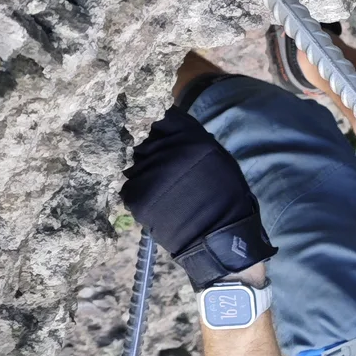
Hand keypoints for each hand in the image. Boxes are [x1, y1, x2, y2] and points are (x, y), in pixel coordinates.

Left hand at [120, 106, 275, 287]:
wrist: (217, 235)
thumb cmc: (225, 195)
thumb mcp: (217, 157)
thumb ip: (193, 140)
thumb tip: (171, 129)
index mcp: (187, 137)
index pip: (161, 120)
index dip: (160, 129)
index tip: (162, 137)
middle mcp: (164, 150)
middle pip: (144, 142)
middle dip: (151, 152)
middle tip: (164, 170)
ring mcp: (147, 172)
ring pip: (135, 165)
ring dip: (144, 174)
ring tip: (162, 189)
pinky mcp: (136, 195)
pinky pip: (130, 188)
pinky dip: (140, 194)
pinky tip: (156, 203)